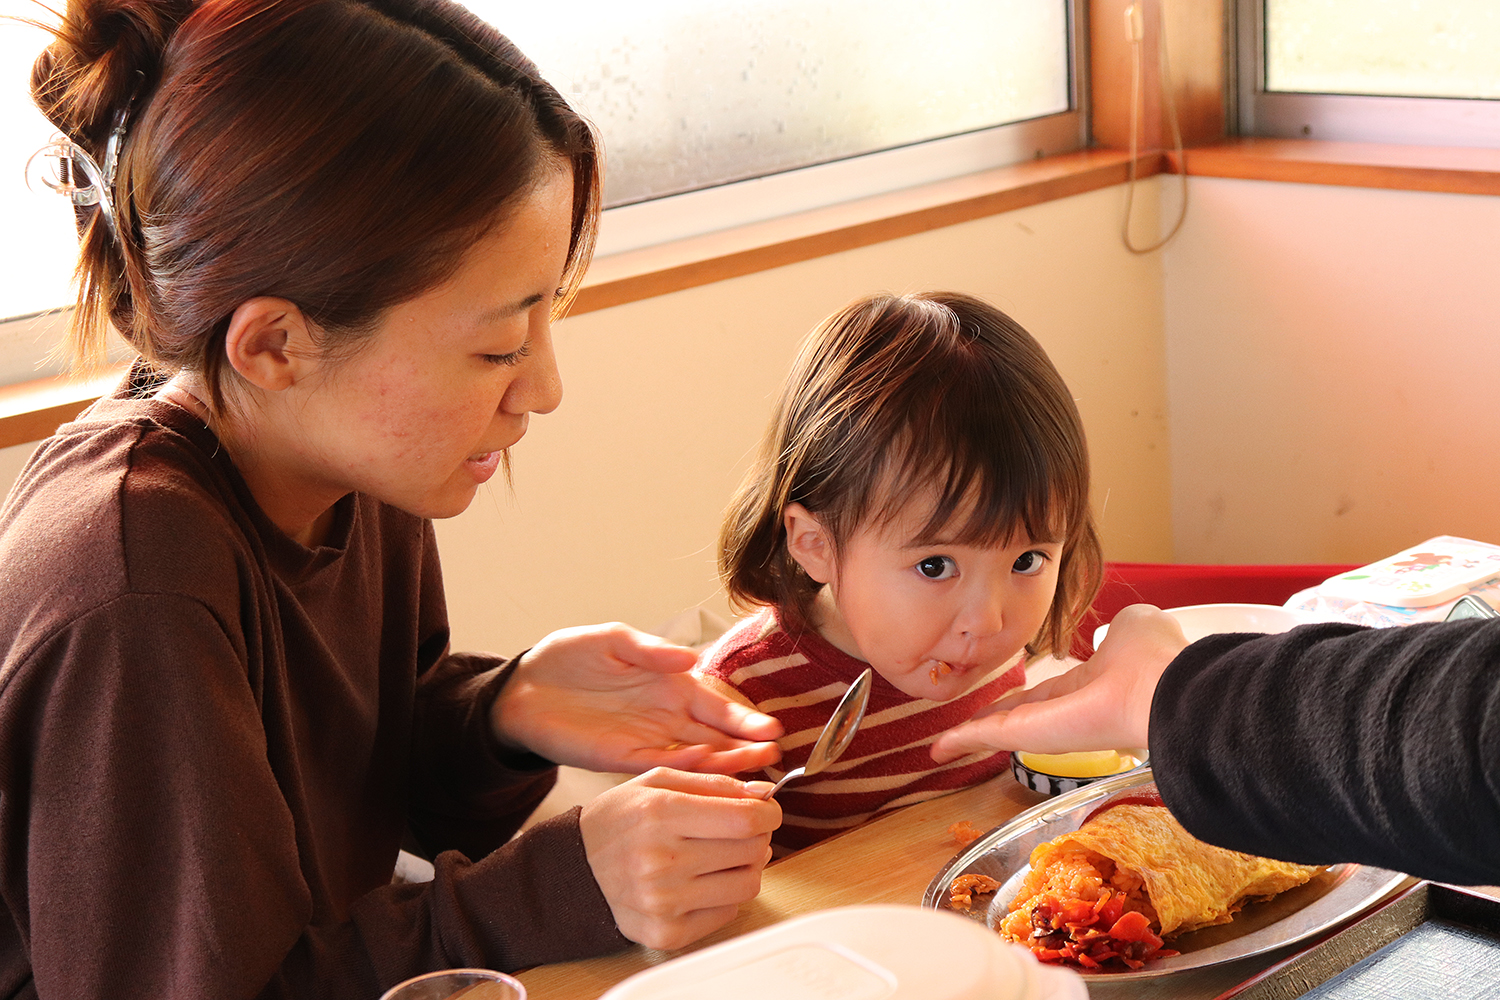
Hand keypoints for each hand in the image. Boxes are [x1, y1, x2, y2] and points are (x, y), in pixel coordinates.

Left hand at [491, 623, 782, 774]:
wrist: (523, 687)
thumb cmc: (569, 658)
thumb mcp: (612, 640)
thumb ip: (650, 650)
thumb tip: (690, 657)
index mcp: (670, 686)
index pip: (716, 705)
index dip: (744, 718)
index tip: (772, 727)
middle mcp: (665, 717)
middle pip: (715, 736)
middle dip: (745, 745)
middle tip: (774, 753)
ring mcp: (646, 740)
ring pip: (695, 757)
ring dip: (724, 763)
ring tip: (756, 767)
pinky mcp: (620, 759)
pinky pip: (658, 765)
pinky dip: (682, 768)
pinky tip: (706, 767)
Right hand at [579, 768, 780, 949]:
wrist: (576, 868)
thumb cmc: (619, 819)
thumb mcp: (657, 781)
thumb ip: (713, 783)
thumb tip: (762, 794)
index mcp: (660, 813)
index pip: (744, 819)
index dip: (768, 813)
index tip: (766, 810)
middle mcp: (661, 861)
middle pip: (751, 850)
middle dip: (756, 836)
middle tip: (739, 831)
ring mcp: (664, 902)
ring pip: (746, 885)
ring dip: (745, 867)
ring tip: (723, 856)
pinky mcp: (666, 933)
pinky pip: (727, 914)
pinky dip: (724, 895)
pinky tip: (703, 881)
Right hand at [930, 604, 1187, 762]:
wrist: (1163, 694)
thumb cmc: (1154, 659)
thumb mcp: (1132, 627)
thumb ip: (1117, 629)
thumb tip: (1115, 630)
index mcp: (1091, 685)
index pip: (1047, 695)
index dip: (1023, 698)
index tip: (1005, 703)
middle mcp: (1067, 713)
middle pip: (1018, 720)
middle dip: (988, 726)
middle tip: (962, 734)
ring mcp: (1049, 728)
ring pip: (1001, 732)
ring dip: (969, 738)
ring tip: (941, 746)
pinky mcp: (1034, 735)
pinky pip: (993, 736)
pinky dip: (962, 741)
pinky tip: (939, 748)